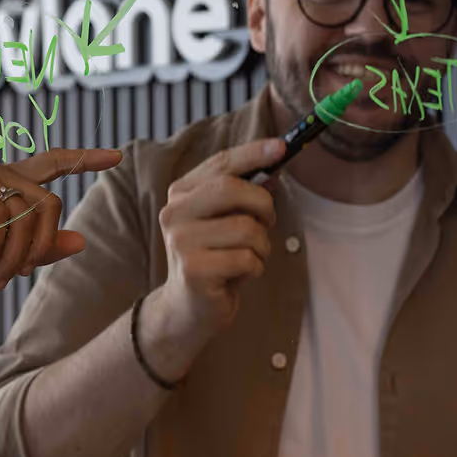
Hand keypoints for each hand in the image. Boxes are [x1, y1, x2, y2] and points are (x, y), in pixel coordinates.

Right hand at [0, 148, 122, 294]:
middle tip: (15, 276)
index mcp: (6, 185)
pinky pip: (1, 215)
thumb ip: (41, 249)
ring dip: (14, 254)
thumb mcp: (6, 260)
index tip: (115, 156)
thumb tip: (82, 239)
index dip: (83, 159)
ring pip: (26, 211)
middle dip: (39, 246)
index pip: (51, 164)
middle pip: (48, 202)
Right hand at [148, 138, 284, 372]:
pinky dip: (254, 269)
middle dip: (263, 206)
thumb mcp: (224, 222)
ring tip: (247, 258)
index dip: (254, 153)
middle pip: (232, 189)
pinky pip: (247, 259)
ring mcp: (181, 241)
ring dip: (261, 247)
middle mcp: (174, 212)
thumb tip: (274, 167)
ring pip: (247, 228)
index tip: (282, 147)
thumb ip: (242, 195)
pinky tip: (237, 276)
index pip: (220, 163)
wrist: (186, 309)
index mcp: (181, 193)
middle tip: (266, 223)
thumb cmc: (212, 259)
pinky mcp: (194, 269)